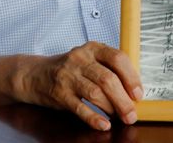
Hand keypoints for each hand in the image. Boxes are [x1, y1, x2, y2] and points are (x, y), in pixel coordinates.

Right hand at [19, 41, 142, 130]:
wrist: (35, 74)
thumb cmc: (68, 68)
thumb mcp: (88, 59)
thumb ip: (109, 69)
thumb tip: (133, 90)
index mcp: (92, 48)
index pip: (117, 58)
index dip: (131, 77)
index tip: (138, 94)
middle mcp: (80, 59)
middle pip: (108, 79)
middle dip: (124, 100)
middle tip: (132, 114)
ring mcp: (68, 76)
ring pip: (95, 93)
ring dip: (112, 109)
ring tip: (119, 118)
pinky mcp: (59, 93)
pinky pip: (80, 107)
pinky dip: (94, 118)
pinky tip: (103, 124)